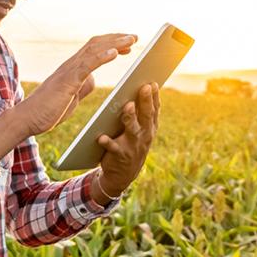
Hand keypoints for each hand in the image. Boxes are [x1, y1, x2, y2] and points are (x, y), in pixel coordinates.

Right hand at [20, 33, 137, 136]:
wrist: (28, 119)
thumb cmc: (47, 110)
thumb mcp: (71, 97)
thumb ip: (82, 86)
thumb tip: (93, 80)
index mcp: (72, 69)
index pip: (94, 49)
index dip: (112, 44)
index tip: (128, 44)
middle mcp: (71, 65)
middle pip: (96, 44)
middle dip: (117, 38)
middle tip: (135, 37)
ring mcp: (69, 71)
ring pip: (94, 50)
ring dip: (115, 43)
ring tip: (131, 39)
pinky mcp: (68, 81)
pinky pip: (87, 65)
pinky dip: (102, 56)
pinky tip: (115, 52)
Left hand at [95, 81, 159, 197]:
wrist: (123, 174)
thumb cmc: (130, 144)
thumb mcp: (139, 129)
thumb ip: (141, 112)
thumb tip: (141, 87)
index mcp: (149, 127)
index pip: (154, 109)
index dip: (155, 96)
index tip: (153, 82)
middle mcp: (144, 135)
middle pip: (146, 116)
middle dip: (146, 101)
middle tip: (144, 87)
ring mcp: (133, 146)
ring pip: (133, 130)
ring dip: (131, 118)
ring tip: (128, 106)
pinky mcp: (119, 156)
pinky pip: (113, 148)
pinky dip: (107, 142)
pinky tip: (101, 137)